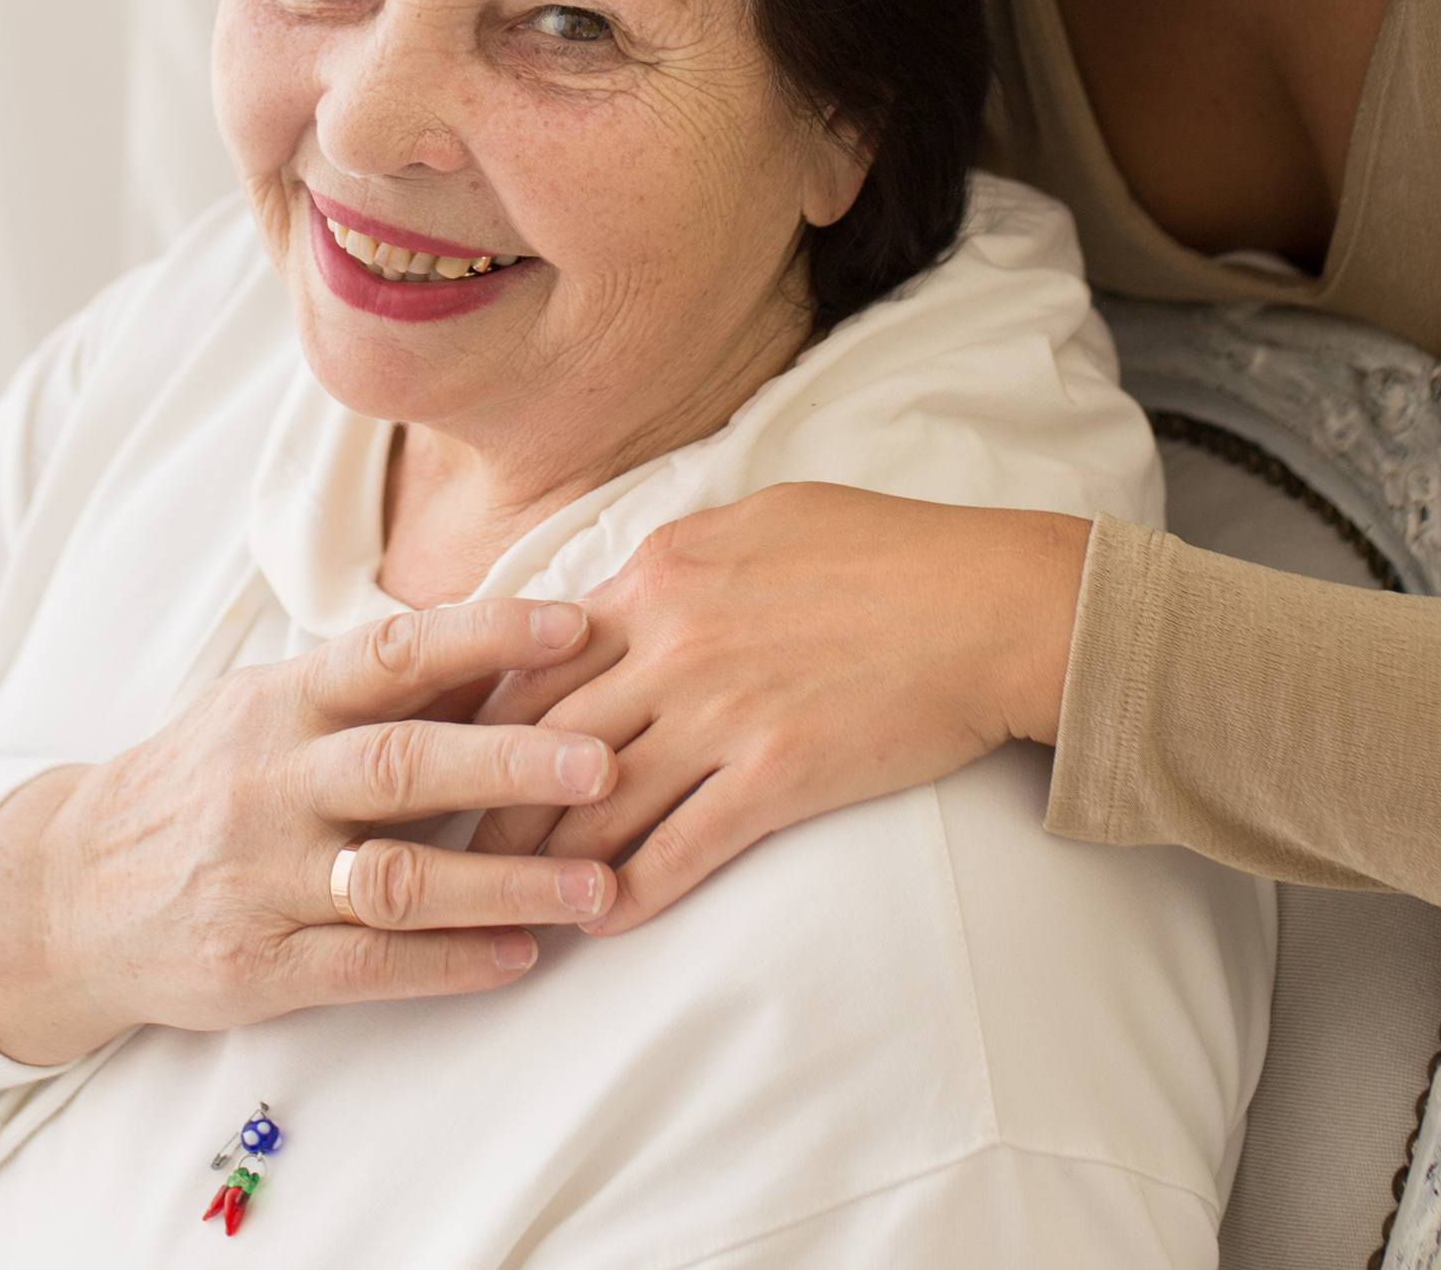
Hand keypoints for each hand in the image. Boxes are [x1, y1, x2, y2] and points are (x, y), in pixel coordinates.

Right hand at [0, 600, 622, 1064]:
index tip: (576, 627)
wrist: (69, 892)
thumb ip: (378, 687)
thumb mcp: (273, 709)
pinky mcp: (254, 967)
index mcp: (283, 701)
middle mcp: (271, 781)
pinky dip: (452, 962)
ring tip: (598, 888)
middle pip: (404, 762)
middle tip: (608, 760)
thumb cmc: (204, 782)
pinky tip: (522, 957)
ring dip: (506, 883)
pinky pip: (369, 966)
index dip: (486, 634)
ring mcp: (261, 877)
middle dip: (513, 760)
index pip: (392, 651)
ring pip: (398, 877)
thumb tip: (505, 640)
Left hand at [469, 485, 1089, 933]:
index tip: (451, 756)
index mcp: (659, 572)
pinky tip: (601, 922)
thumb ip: (680, 559)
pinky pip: (678, 849)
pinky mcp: (775, 777)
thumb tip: (631, 588)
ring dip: (544, 859)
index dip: (480, 713)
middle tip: (450, 847)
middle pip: (541, 736)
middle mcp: (671, 640)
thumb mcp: (762, 519)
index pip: (534, 654)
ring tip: (508, 900)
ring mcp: (720, 711)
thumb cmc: (888, 549)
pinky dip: (628, 893)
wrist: (990, 603)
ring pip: (595, 800)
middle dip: (487, 799)